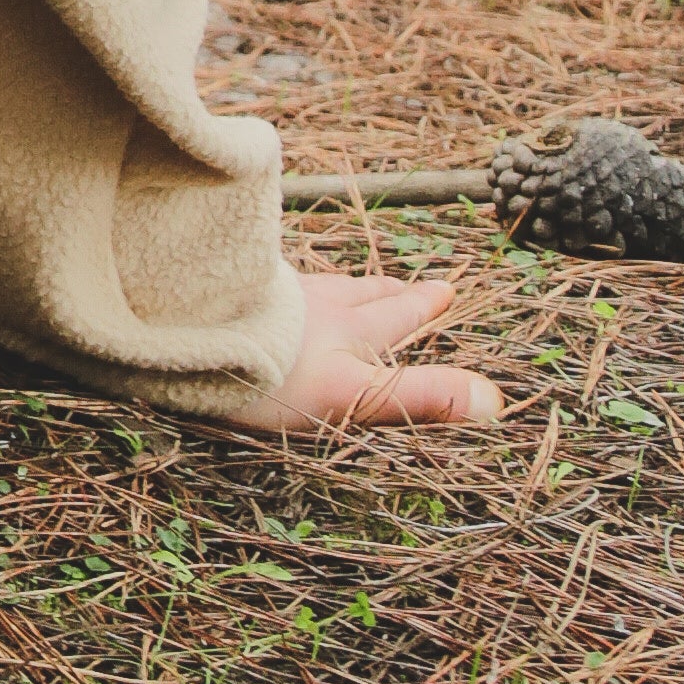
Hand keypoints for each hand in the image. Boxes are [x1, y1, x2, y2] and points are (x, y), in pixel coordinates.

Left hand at [243, 259, 502, 435]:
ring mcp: (267, 296)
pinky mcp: (223, 297)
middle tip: (401, 283)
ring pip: (310, 290)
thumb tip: (495, 400)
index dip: (421, 306)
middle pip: (355, 295)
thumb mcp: (356, 393)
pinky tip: (263, 296)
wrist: (188, 332)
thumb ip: (421, 397)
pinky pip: (261, 288)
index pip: (393, 316)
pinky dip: (276, 290)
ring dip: (332, 290)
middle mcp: (312, 304)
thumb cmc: (275, 369)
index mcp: (347, 328)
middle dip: (383, 292)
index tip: (446, 289)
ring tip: (338, 289)